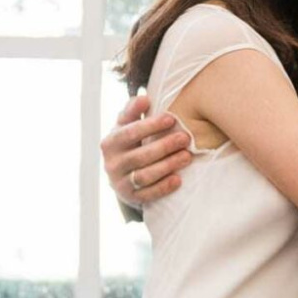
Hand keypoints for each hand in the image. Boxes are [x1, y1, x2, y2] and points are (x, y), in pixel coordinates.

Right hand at [101, 91, 191, 205]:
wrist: (121, 173)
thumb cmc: (129, 142)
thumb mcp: (126, 125)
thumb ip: (133, 110)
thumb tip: (143, 98)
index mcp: (110, 143)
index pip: (130, 132)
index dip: (151, 125)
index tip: (171, 118)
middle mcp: (112, 164)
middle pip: (140, 155)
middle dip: (164, 146)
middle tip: (185, 138)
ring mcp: (120, 183)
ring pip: (145, 176)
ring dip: (167, 166)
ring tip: (187, 157)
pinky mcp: (130, 198)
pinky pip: (148, 195)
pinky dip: (164, 187)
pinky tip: (179, 179)